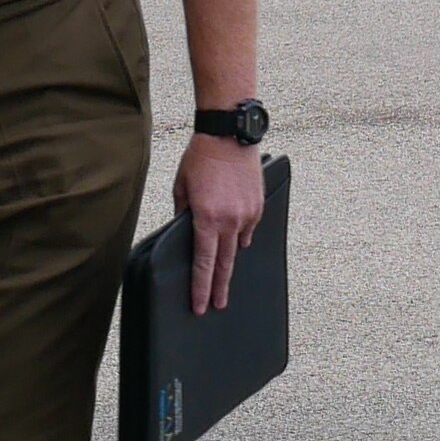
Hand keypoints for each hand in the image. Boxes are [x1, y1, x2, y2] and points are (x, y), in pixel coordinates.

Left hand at [174, 137, 262, 312]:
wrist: (229, 135)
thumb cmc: (201, 158)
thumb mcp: (181, 187)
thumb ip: (182, 214)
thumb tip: (184, 231)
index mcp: (206, 219)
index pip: (203, 264)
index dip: (201, 288)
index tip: (200, 305)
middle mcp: (229, 221)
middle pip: (224, 264)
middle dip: (219, 288)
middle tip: (217, 305)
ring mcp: (247, 214)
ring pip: (238, 247)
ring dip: (229, 260)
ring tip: (224, 276)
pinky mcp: (258, 206)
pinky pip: (249, 229)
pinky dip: (240, 235)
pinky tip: (235, 239)